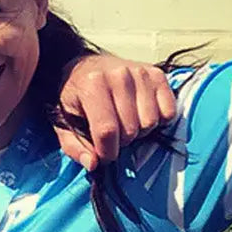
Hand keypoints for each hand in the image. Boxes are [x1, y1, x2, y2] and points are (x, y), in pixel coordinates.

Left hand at [56, 54, 176, 170]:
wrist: (85, 66)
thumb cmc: (75, 97)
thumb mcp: (63, 122)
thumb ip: (74, 146)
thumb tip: (93, 164)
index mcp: (92, 84)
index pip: (107, 131)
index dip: (106, 152)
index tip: (103, 155)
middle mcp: (119, 75)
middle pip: (131, 130)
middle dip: (121, 141)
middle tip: (112, 134)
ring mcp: (140, 73)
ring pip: (150, 123)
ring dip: (139, 131)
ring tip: (125, 122)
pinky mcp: (157, 75)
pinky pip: (168, 113)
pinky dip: (157, 120)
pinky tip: (141, 113)